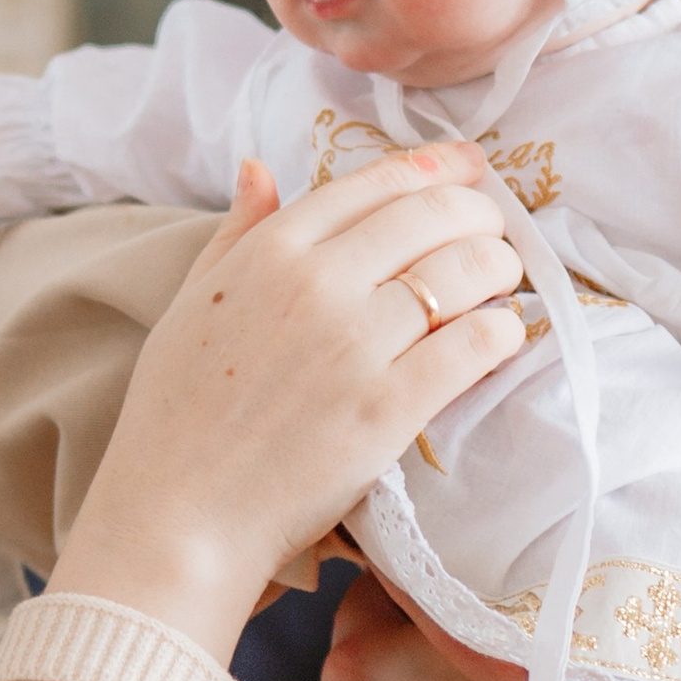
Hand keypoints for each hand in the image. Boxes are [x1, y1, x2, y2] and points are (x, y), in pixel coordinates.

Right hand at [48, 145, 526, 663]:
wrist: (178, 514)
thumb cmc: (177, 415)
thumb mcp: (190, 302)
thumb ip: (235, 232)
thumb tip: (260, 166)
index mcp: (269, 251)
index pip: (375, 183)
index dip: (436, 167)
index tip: (469, 167)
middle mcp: (316, 283)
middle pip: (432, 217)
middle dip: (479, 215)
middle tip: (494, 234)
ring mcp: (355, 344)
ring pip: (464, 272)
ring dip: (499, 268)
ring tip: (503, 282)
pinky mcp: (389, 407)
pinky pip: (473, 346)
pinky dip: (501, 332)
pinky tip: (502, 336)